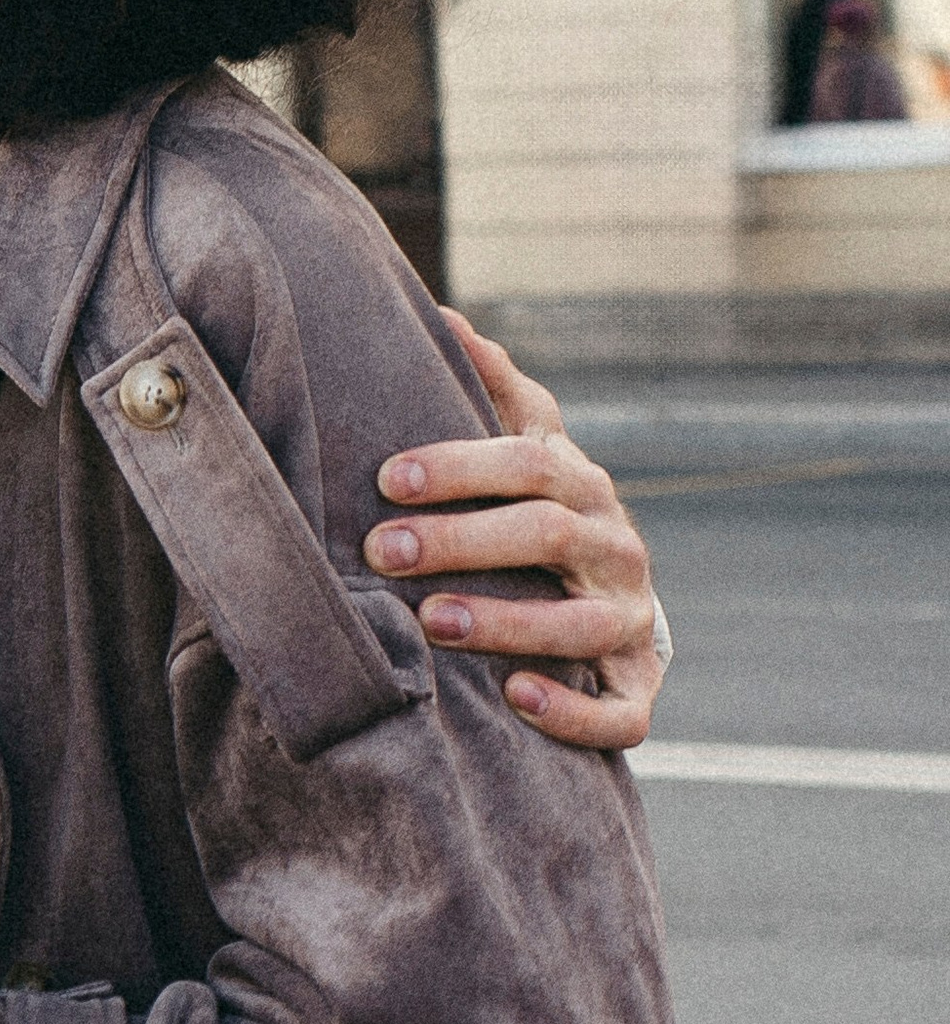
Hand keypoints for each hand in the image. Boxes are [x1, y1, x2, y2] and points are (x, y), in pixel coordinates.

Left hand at [364, 309, 667, 751]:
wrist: (616, 600)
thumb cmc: (541, 510)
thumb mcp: (526, 442)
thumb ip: (489, 384)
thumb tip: (439, 312)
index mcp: (580, 483)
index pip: (526, 461)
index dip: (458, 466)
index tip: (387, 479)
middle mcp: (616, 547)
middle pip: (547, 533)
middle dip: (462, 540)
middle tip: (385, 550)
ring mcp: (632, 619)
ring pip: (582, 623)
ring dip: (505, 621)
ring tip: (433, 621)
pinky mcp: (637, 687)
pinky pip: (620, 711)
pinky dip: (570, 709)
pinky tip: (514, 697)